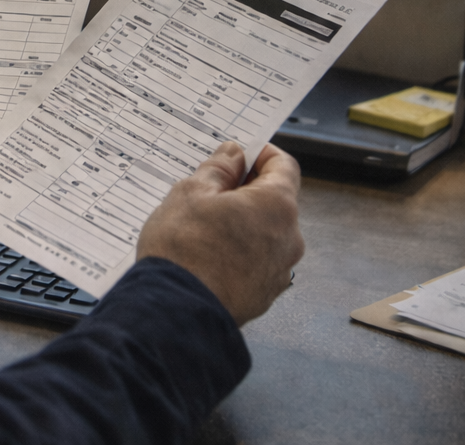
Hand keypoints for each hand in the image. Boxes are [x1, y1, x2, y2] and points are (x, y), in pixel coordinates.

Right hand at [136, 142, 303, 325]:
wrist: (176, 310)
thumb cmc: (183, 248)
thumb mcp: (191, 192)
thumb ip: (218, 169)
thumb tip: (234, 155)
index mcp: (276, 206)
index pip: (283, 166)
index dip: (260, 155)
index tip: (237, 155)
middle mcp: (289, 239)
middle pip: (274, 202)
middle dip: (245, 192)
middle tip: (208, 192)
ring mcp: (279, 271)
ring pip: (264, 234)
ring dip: (241, 225)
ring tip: (201, 228)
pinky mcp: (264, 295)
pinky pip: (256, 263)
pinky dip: (238, 254)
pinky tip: (207, 256)